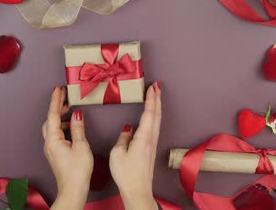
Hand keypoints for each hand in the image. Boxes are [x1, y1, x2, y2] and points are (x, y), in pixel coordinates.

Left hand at [42, 86, 92, 209]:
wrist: (73, 189)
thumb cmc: (77, 171)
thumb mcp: (81, 146)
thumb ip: (78, 129)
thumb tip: (77, 115)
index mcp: (53, 139)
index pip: (53, 114)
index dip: (56, 100)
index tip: (59, 89)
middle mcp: (49, 143)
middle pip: (50, 120)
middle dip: (57, 107)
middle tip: (65, 96)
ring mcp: (51, 149)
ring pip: (52, 127)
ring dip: (60, 117)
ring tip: (70, 110)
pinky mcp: (55, 154)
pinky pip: (56, 134)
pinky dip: (63, 127)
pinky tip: (72, 127)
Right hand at [110, 82, 161, 209]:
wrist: (137, 190)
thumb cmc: (126, 174)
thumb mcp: (118, 153)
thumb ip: (124, 138)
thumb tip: (128, 129)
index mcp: (143, 137)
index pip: (149, 113)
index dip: (151, 99)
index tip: (152, 87)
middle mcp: (151, 139)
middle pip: (156, 114)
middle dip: (157, 99)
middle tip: (157, 86)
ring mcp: (152, 144)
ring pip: (157, 120)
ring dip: (157, 106)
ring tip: (156, 96)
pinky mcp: (151, 149)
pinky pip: (155, 127)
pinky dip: (154, 116)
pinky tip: (152, 116)